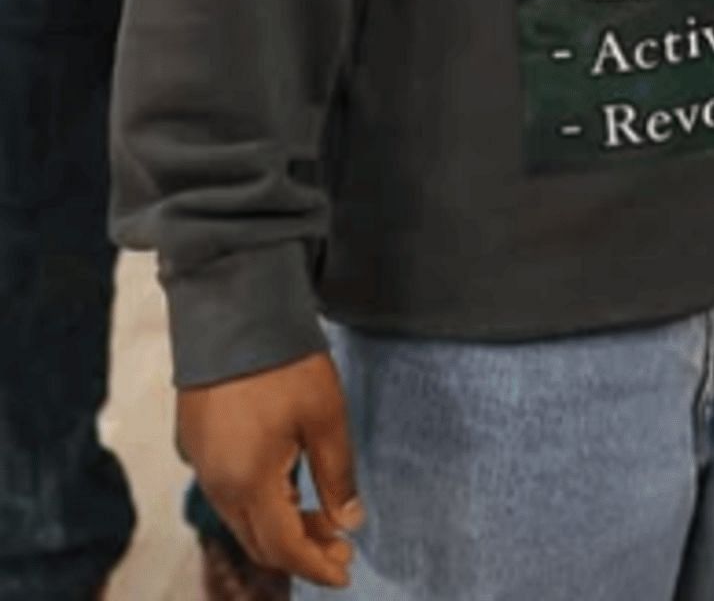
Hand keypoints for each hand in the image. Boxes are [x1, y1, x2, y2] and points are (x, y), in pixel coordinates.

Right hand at [178, 353, 363, 589]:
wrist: (231, 310)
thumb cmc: (285, 363)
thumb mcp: (325, 416)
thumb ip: (337, 474)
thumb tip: (349, 522)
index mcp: (248, 483)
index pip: (284, 547)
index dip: (316, 565)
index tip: (346, 573)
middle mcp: (217, 484)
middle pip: (259, 541)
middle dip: (301, 551)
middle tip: (340, 544)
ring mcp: (201, 464)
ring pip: (242, 519)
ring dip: (280, 527)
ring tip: (321, 516)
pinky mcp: (195, 442)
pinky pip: (228, 493)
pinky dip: (260, 503)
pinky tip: (287, 485)